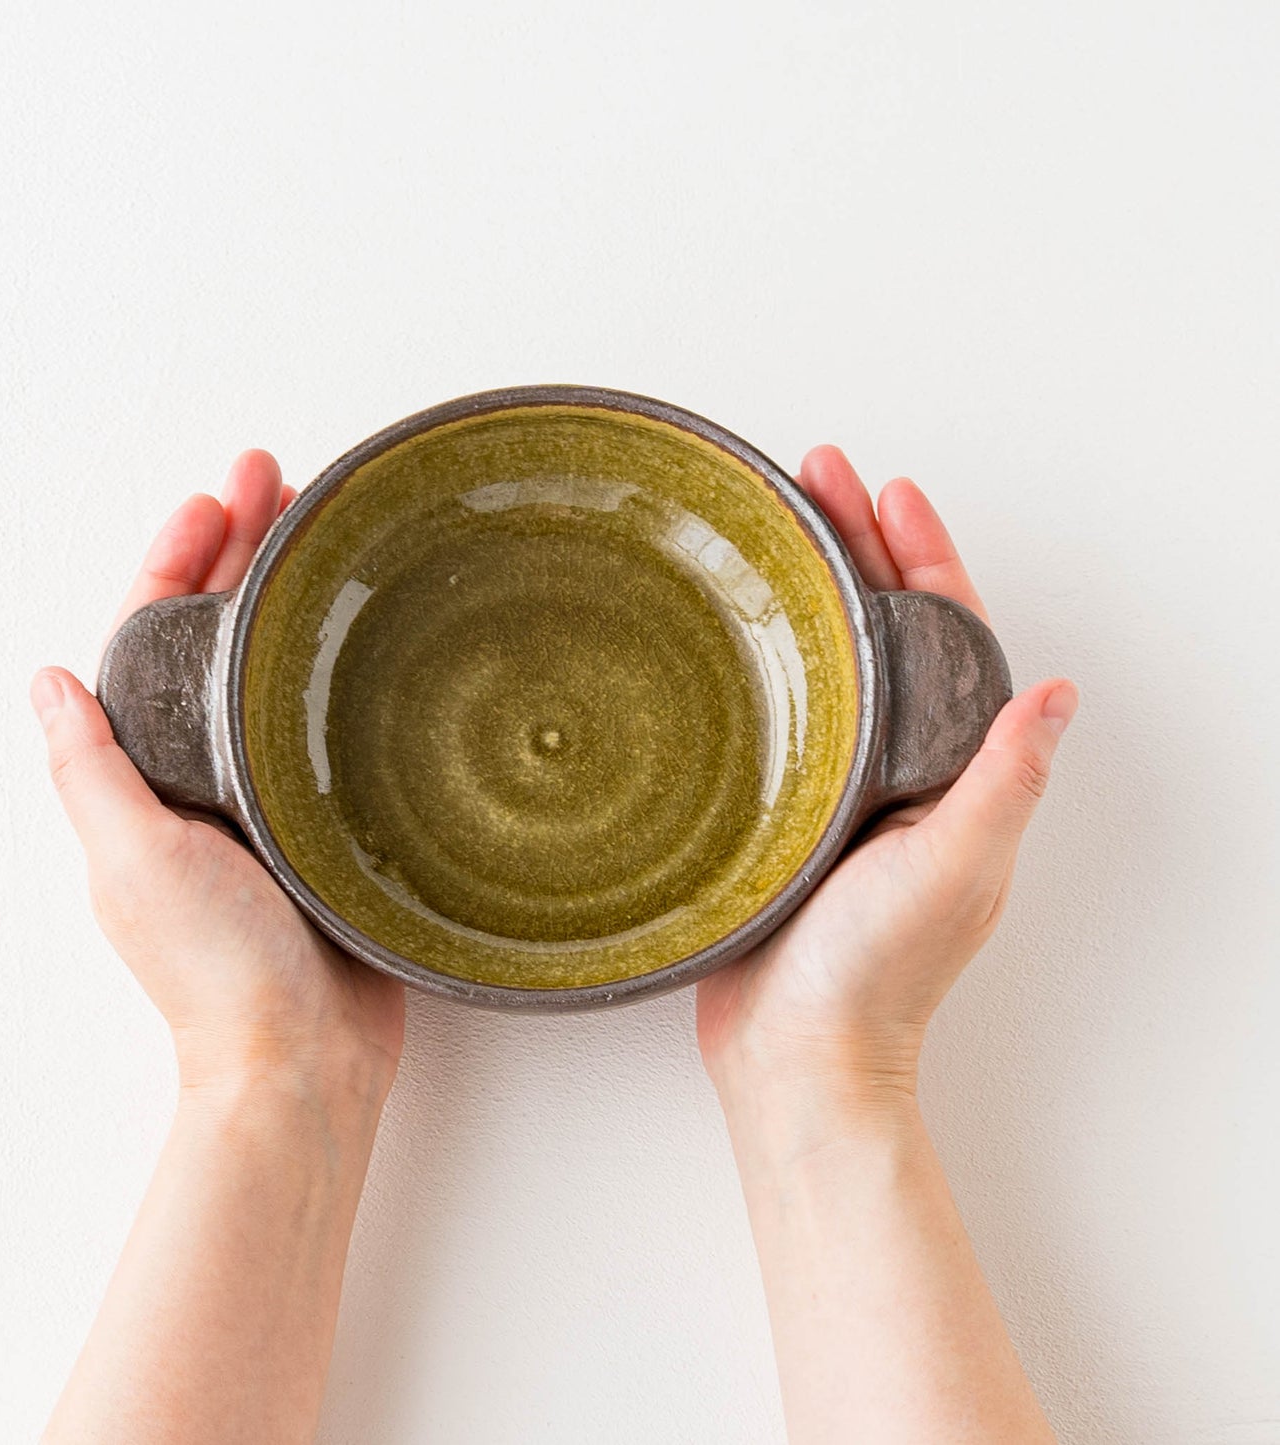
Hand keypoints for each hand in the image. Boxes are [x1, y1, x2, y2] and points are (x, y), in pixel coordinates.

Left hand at [31, 450, 404, 1107]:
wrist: (304, 1060)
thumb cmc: (217, 969)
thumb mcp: (132, 858)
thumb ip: (90, 767)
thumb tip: (46, 679)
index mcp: (153, 775)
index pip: (156, 638)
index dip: (181, 560)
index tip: (220, 497)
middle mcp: (211, 775)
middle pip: (224, 636)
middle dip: (247, 551)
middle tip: (284, 478)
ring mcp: (278, 797)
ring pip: (285, 670)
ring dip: (300, 596)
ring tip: (333, 529)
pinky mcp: (337, 823)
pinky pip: (338, 725)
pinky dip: (350, 670)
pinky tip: (382, 635)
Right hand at [696, 447, 1076, 1118]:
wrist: (794, 1056)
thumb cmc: (873, 975)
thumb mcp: (953, 866)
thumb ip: (1002, 779)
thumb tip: (1056, 691)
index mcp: (947, 772)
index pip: (947, 636)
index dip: (922, 558)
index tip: (888, 493)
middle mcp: (896, 769)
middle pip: (881, 631)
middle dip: (854, 548)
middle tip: (811, 479)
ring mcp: (835, 789)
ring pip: (826, 664)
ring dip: (806, 592)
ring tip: (768, 530)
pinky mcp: (779, 812)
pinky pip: (778, 715)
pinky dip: (763, 662)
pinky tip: (726, 634)